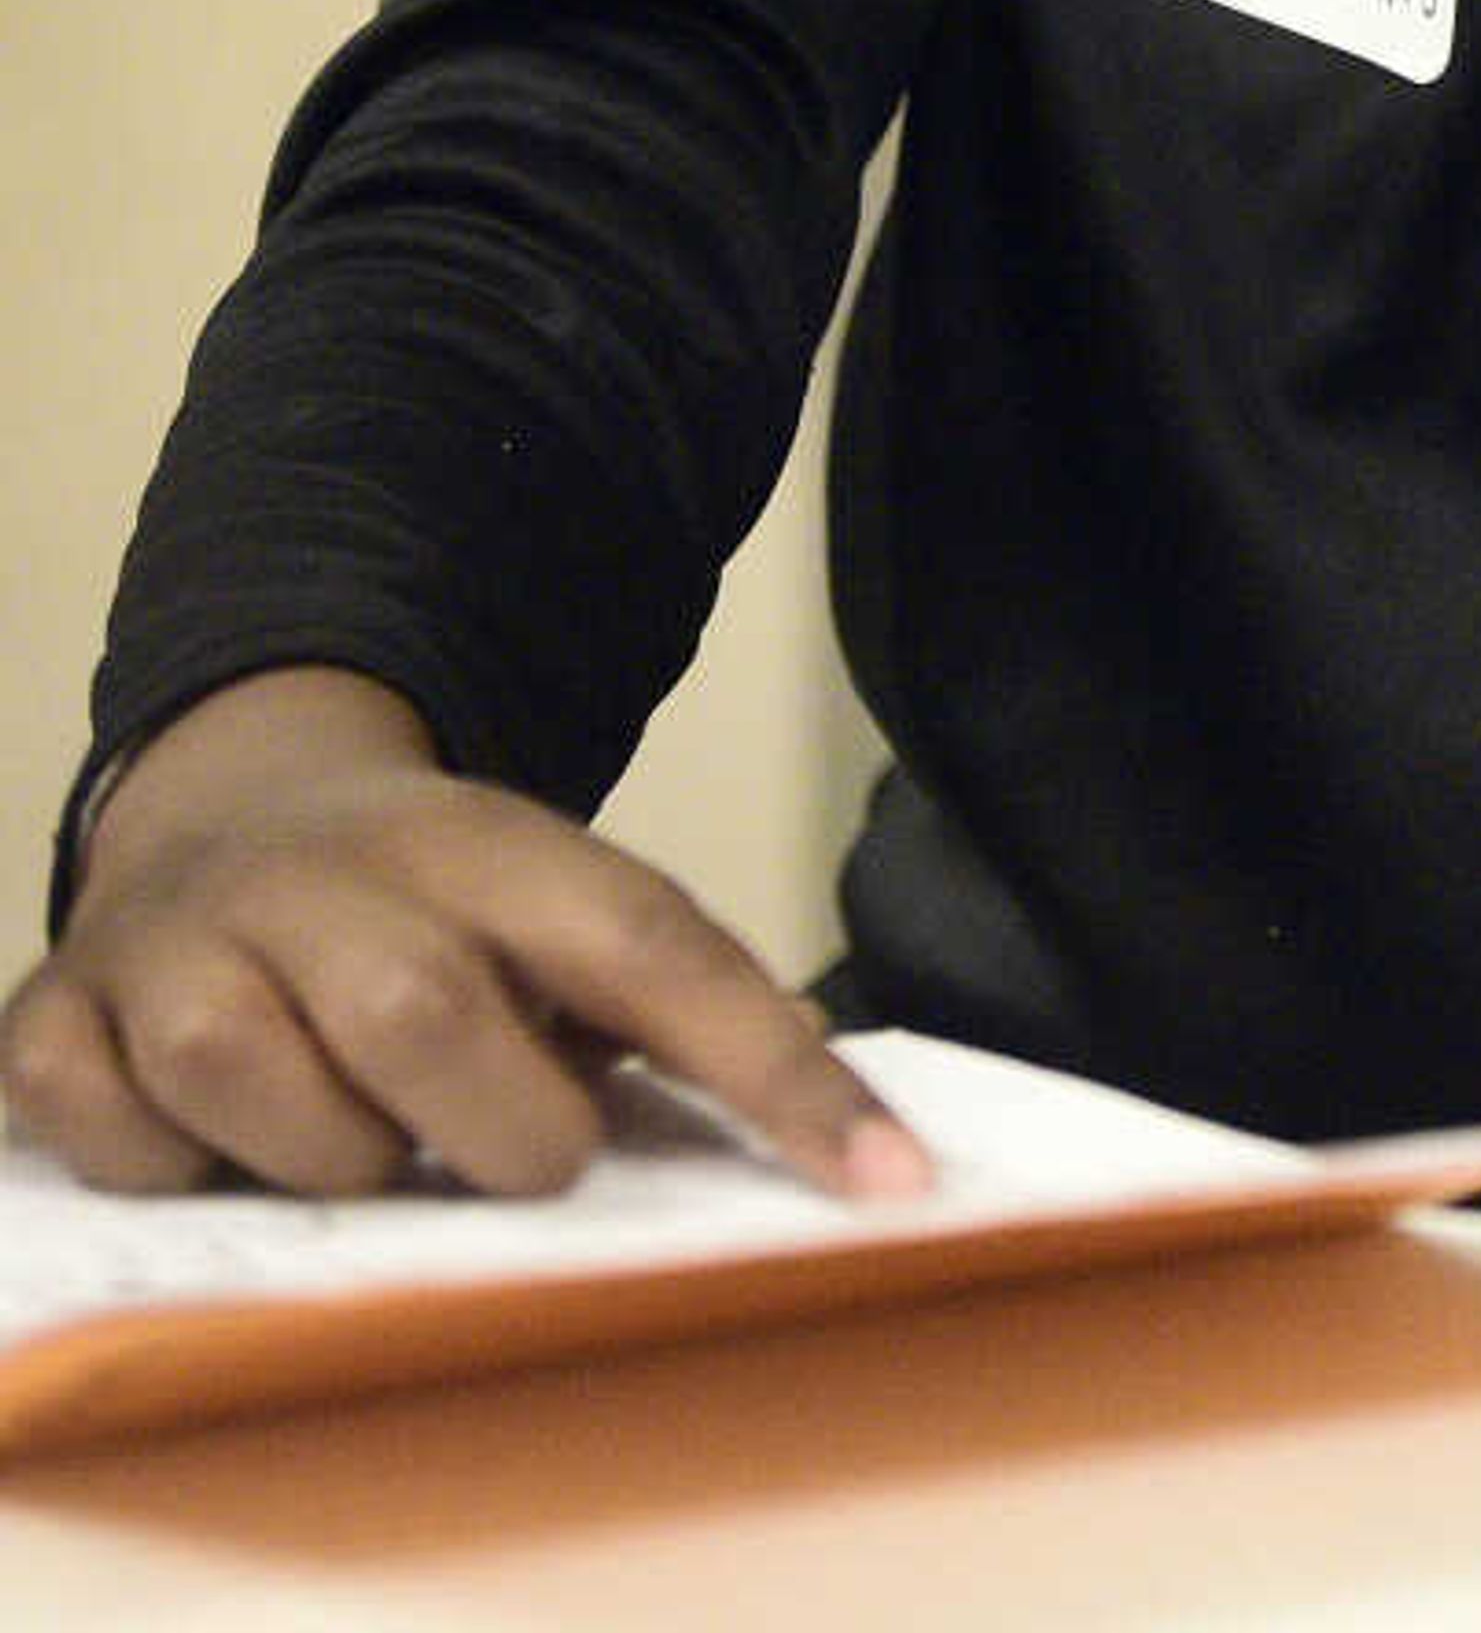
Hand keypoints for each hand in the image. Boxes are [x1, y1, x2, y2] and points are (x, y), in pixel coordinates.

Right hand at [0, 670, 926, 1203]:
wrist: (230, 808)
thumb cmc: (427, 912)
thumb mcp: (549, 922)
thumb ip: (659, 1015)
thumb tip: (834, 1147)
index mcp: (492, 841)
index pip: (659, 950)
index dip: (777, 1068)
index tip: (886, 1182)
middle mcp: (334, 872)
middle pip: (428, 1019)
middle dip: (498, 1135)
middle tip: (518, 1157)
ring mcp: (183, 937)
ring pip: (256, 1081)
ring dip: (330, 1163)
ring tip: (361, 1142)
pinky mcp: (56, 1015)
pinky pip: (112, 1135)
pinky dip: (169, 1171)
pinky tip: (208, 1141)